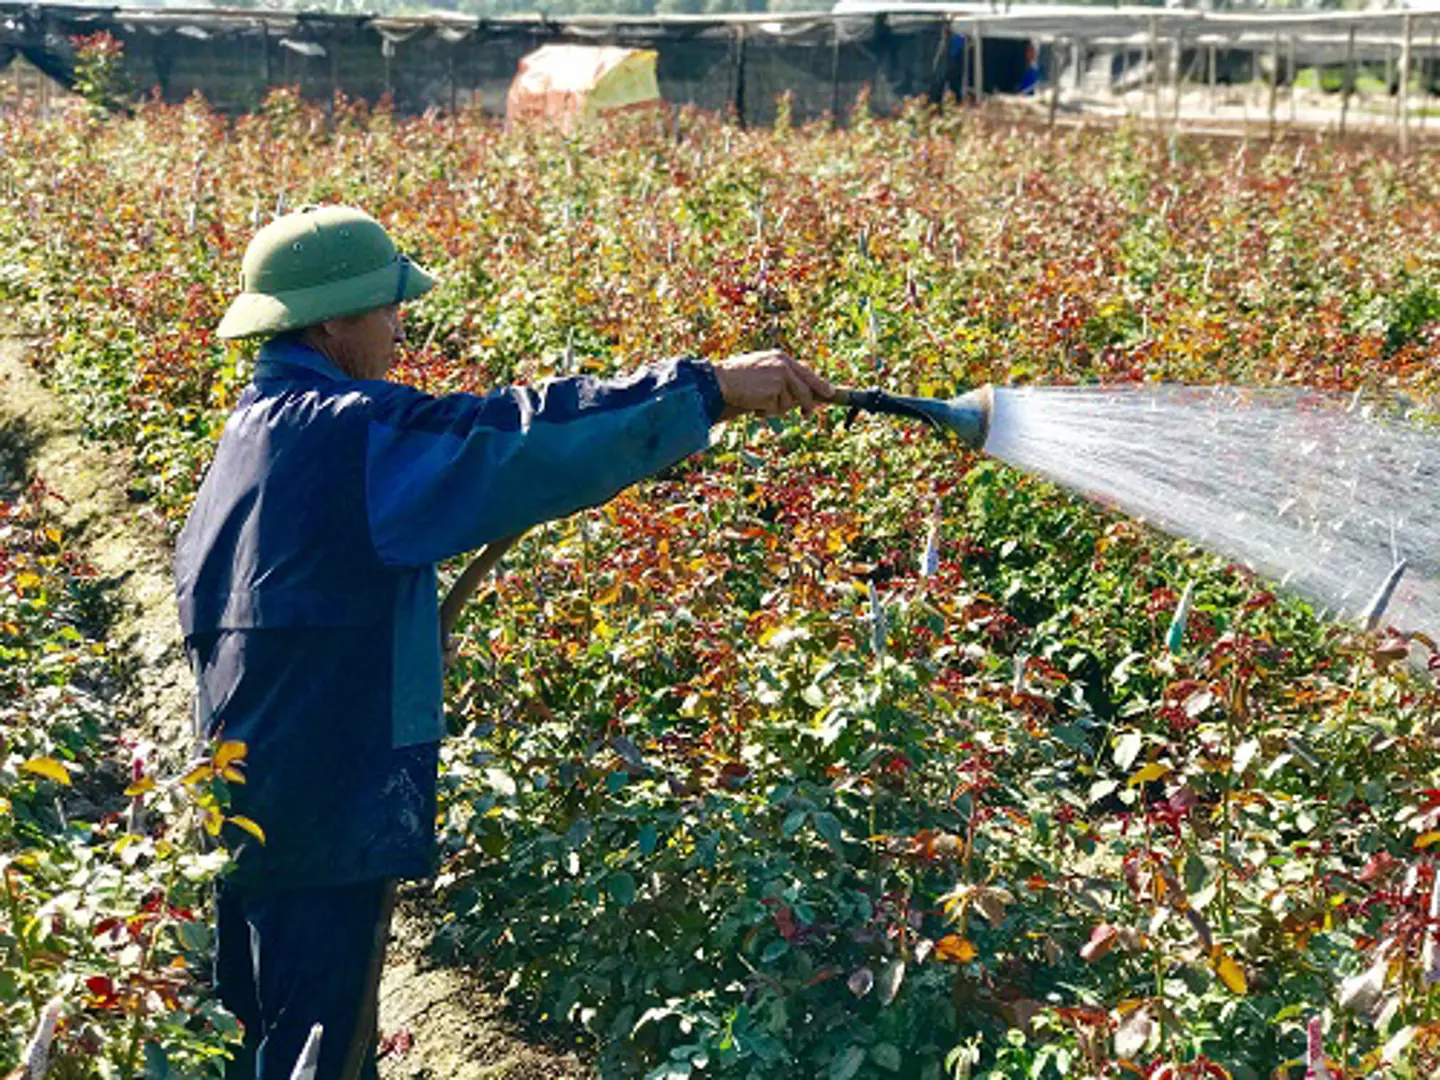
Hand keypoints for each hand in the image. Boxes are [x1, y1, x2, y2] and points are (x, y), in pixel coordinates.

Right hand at [712, 350, 834, 420]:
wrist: (720, 380)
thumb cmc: (736, 377)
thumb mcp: (761, 370)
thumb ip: (780, 377)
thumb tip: (798, 396)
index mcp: (781, 358)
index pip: (806, 372)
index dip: (819, 384)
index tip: (830, 392)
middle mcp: (783, 366)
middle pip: (804, 390)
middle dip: (808, 405)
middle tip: (808, 415)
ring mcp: (780, 378)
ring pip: (788, 403)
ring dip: (775, 409)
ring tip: (757, 402)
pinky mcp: (773, 392)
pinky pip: (775, 409)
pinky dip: (765, 412)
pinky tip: (753, 404)